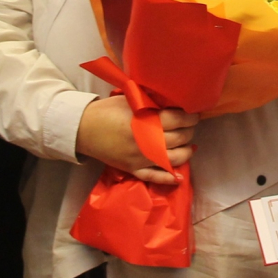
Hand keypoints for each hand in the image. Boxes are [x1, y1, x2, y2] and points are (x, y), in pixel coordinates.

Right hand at [76, 95, 197, 185]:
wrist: (83, 129)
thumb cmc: (107, 110)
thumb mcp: (130, 99)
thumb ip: (151, 101)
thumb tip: (174, 101)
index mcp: (145, 121)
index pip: (177, 120)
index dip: (190, 117)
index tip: (194, 114)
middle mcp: (146, 141)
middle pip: (179, 139)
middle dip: (190, 132)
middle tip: (192, 126)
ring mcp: (140, 158)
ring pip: (173, 159)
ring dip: (186, 152)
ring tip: (190, 145)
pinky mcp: (133, 169)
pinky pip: (154, 177)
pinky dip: (169, 178)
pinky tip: (180, 176)